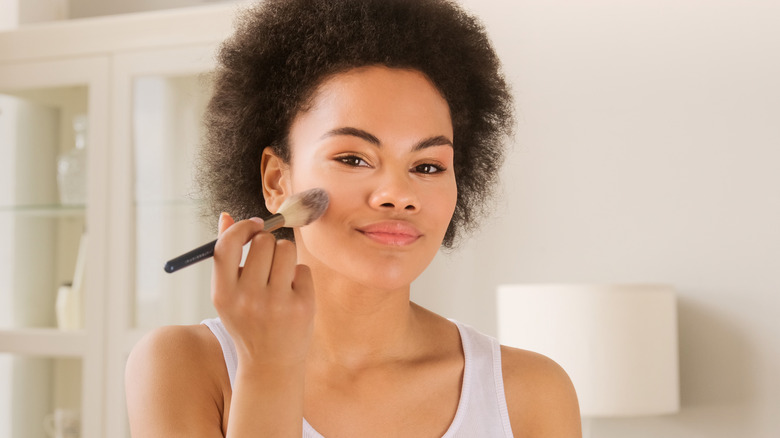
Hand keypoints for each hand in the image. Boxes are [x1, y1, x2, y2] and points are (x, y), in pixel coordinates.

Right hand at [211, 212, 314, 367]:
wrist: (270, 365)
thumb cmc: (248, 322)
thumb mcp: (228, 295)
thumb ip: (225, 256)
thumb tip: (226, 216)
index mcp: (223, 294)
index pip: (227, 245)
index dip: (242, 228)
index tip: (254, 225)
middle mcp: (247, 298)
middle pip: (263, 241)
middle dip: (268, 243)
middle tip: (268, 260)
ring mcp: (276, 303)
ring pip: (286, 249)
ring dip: (285, 256)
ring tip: (281, 276)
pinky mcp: (302, 306)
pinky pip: (303, 269)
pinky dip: (299, 277)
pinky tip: (292, 295)